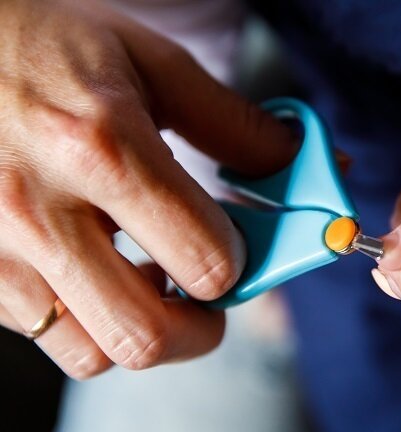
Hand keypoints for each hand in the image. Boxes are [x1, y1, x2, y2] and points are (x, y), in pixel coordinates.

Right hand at [0, 0, 295, 377]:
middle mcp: (40, 209)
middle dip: (201, 329)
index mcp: (101, 149)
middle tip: (208, 295)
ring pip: (94, 353)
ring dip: (142, 329)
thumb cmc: (47, 44)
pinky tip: (98, 271)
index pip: (205, 259)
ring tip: (150, 283)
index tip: (239, 247)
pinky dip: (89, 321)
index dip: (240, 263)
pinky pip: (46, 333)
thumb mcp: (150, 64)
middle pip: (147, 335)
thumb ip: (233, 123)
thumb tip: (295, 160)